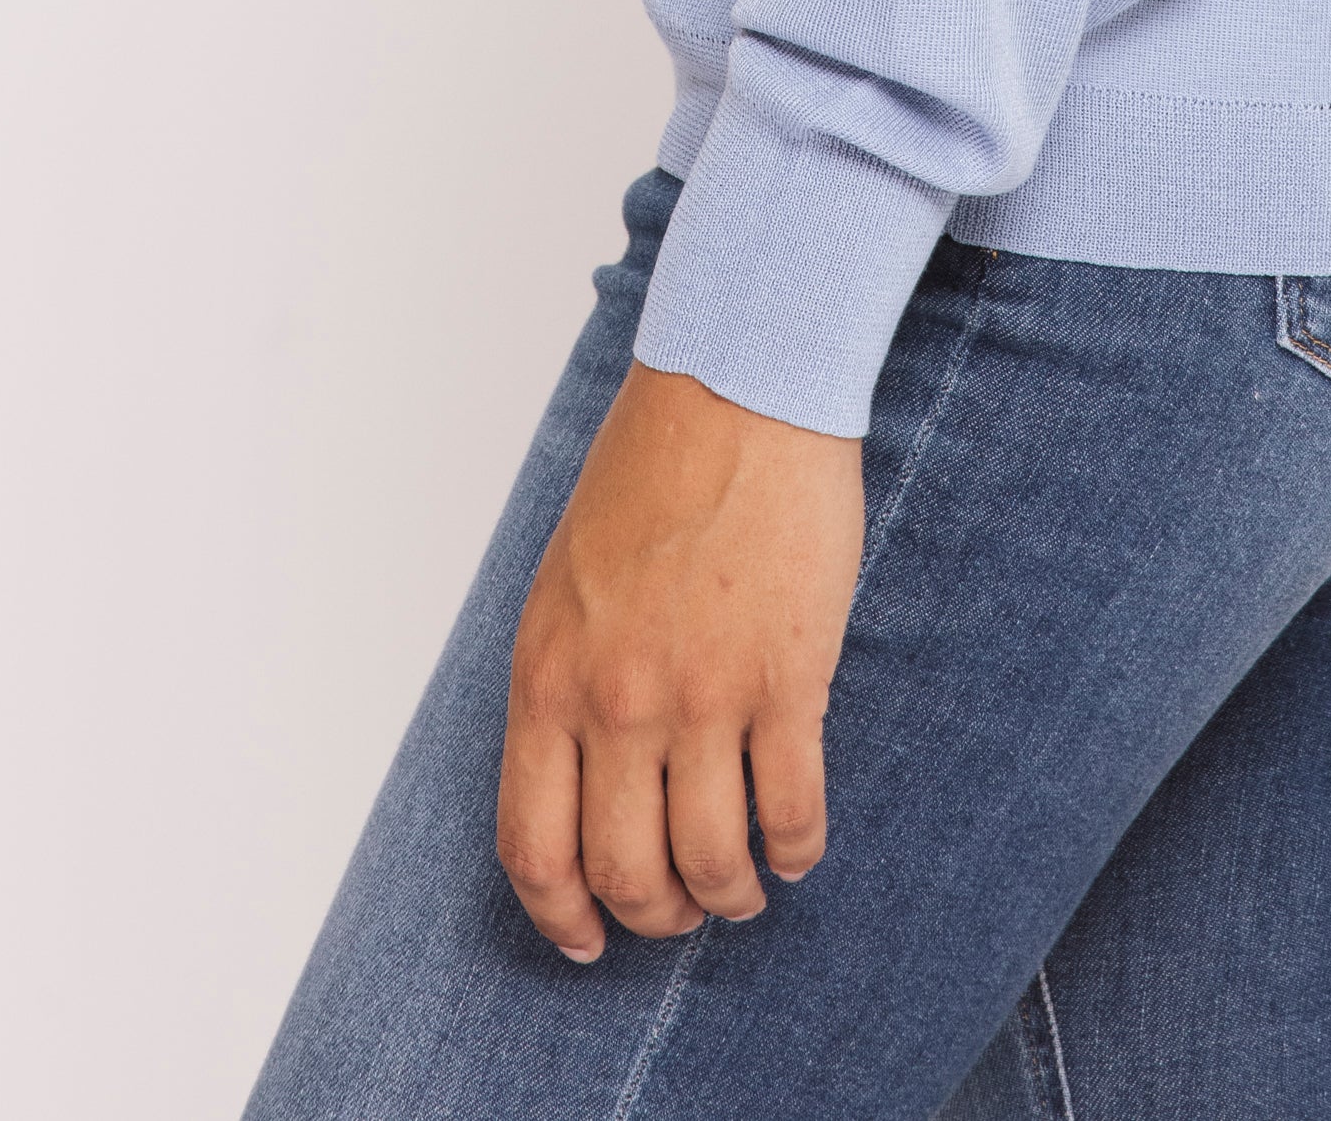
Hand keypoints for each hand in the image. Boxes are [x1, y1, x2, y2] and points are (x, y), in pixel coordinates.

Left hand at [496, 361, 865, 960]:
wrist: (738, 390)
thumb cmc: (651, 474)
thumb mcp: (564, 584)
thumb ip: (565, 684)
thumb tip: (578, 784)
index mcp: (547, 676)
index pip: (533, 846)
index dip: (561, 915)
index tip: (587, 940)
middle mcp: (615, 701)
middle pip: (624, 874)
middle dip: (654, 916)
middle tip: (679, 910)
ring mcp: (703, 696)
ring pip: (710, 862)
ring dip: (728, 896)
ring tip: (744, 888)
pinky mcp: (787, 679)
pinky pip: (792, 811)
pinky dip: (796, 850)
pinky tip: (797, 847)